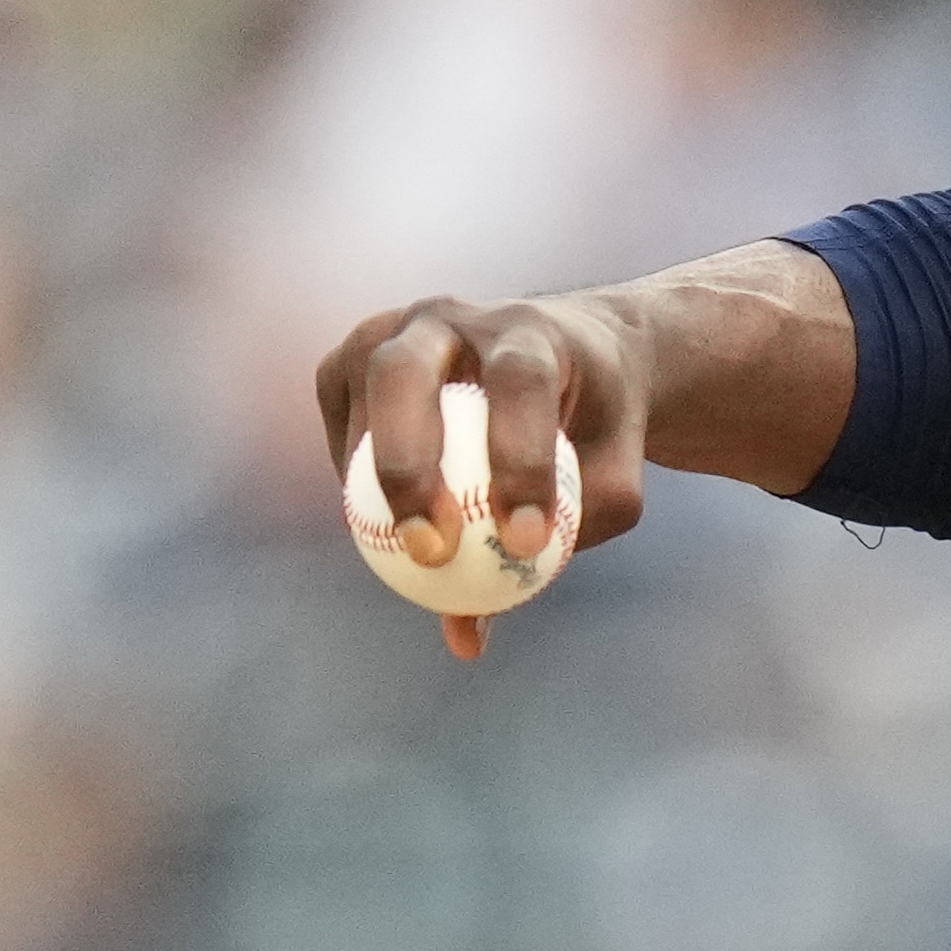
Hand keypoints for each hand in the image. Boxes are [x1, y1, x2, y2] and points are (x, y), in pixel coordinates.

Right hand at [314, 293, 641, 658]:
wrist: (567, 356)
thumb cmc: (593, 428)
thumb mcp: (611, 481)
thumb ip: (556, 546)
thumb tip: (467, 634)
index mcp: (529, 332)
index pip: (520, 385)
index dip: (519, 462)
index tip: (526, 544)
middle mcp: (453, 316)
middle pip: (404, 373)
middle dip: (406, 464)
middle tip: (430, 552)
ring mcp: (394, 329)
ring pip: (357, 393)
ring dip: (366, 477)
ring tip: (399, 554)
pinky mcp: (352, 358)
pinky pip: (340, 421)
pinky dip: (353, 476)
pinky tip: (380, 526)